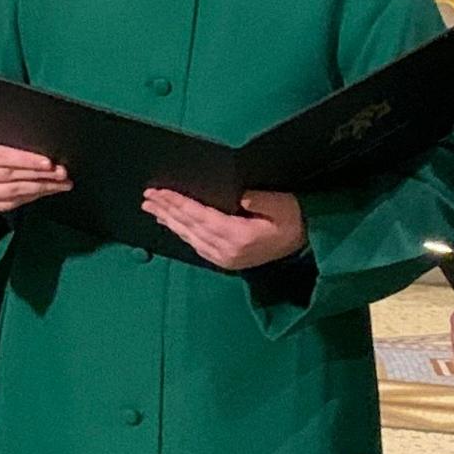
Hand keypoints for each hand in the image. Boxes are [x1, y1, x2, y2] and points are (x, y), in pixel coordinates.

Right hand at [0, 129, 68, 216]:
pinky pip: (12, 204)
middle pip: (12, 176)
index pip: (2, 156)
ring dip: (41, 188)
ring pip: (15, 192)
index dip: (27, 160)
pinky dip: (31, 197)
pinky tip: (45, 191)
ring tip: (61, 183)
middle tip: (63, 172)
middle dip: (41, 175)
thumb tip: (32, 137)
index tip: (49, 162)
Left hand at [143, 186, 306, 271]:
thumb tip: (241, 196)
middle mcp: (228, 250)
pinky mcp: (225, 262)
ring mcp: (225, 259)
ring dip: (169, 221)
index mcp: (240, 236)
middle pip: (189, 227)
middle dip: (166, 210)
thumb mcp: (284, 205)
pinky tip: (171, 224)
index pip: (200, 215)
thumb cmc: (295, 219)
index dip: (177, 203)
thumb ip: (262, 201)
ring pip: (190, 237)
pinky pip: (197, 246)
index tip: (159, 191)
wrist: (306, 243)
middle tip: (146, 197)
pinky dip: (181, 233)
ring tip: (152, 208)